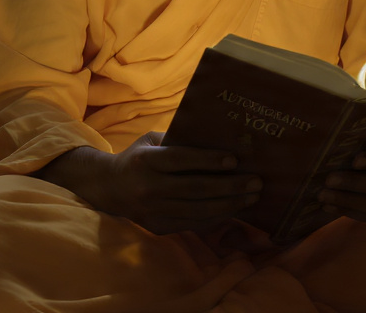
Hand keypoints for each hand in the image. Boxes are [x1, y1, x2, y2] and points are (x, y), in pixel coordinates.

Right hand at [36, 132, 260, 234]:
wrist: (109, 189)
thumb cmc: (138, 158)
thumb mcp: (151, 141)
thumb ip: (178, 141)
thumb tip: (218, 138)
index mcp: (145, 161)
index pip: (181, 160)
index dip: (208, 160)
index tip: (235, 159)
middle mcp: (147, 188)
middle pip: (195, 189)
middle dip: (229, 186)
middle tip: (256, 182)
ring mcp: (152, 211)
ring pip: (198, 211)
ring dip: (229, 204)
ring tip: (252, 197)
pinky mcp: (158, 227)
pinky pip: (193, 224)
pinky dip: (216, 218)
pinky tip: (234, 209)